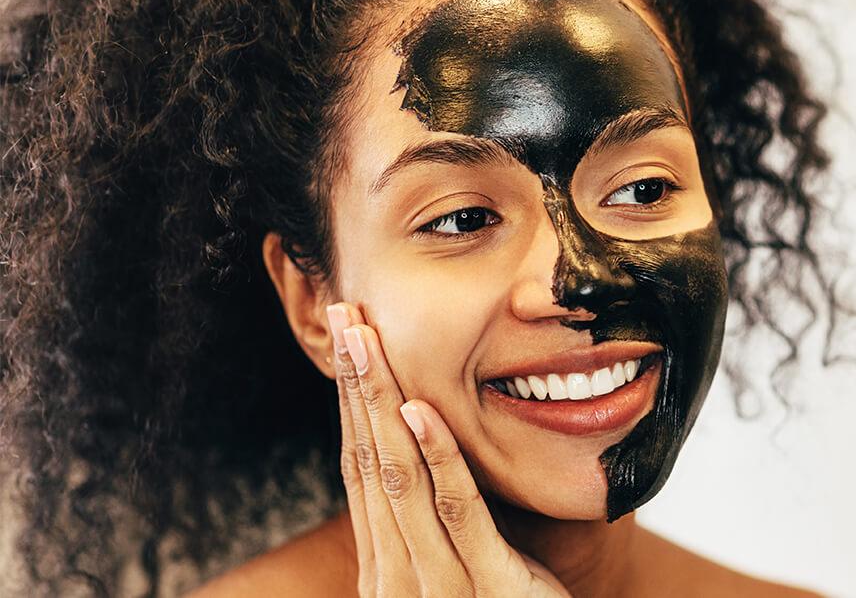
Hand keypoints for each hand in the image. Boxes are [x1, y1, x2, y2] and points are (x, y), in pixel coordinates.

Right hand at [327, 302, 571, 596]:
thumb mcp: (455, 573)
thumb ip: (431, 529)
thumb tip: (416, 461)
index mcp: (388, 563)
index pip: (360, 464)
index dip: (350, 399)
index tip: (346, 338)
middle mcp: (397, 571)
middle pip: (368, 458)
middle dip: (356, 381)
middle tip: (343, 312)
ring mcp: (435, 583)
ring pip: (397, 475)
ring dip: (381, 400)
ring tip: (367, 339)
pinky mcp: (485, 589)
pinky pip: (454, 511)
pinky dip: (435, 456)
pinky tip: (421, 411)